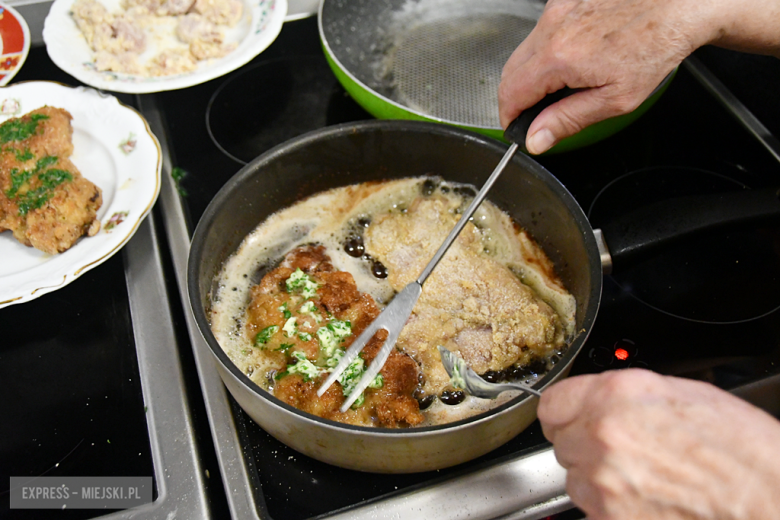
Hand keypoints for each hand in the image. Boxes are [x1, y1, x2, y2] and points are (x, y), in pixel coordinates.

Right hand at [498, 0, 779, 153]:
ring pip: (524, 51)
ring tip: (563, 84)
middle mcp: (551, 29)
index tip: (517, 129)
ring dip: (532, 73)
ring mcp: (556, 10)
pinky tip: (574, 56)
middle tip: (537, 115)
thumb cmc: (654, 48)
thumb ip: (567, 120)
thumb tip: (535, 139)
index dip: (509, 117)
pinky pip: (541, 32)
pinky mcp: (564, 0)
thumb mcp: (615, 100)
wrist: (677, 6)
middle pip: (511, 72)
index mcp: (559, 58)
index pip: (510, 94)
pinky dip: (547, 50)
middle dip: (518, 97)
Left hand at [538, 369, 779, 519]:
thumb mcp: (678, 392)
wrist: (770, 497)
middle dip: (584, 445)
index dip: (564, 413)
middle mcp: (601, 436)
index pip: (551, 404)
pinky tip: (646, 499)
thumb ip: (622, 395)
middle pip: (561, 442)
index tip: (571, 419)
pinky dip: (610, 507)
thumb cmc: (740, 447)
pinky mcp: (611, 518)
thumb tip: (596, 401)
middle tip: (622, 449)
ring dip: (596, 478)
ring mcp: (604, 482)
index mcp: (614, 396)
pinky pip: (592, 510)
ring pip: (574, 478)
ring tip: (642, 476)